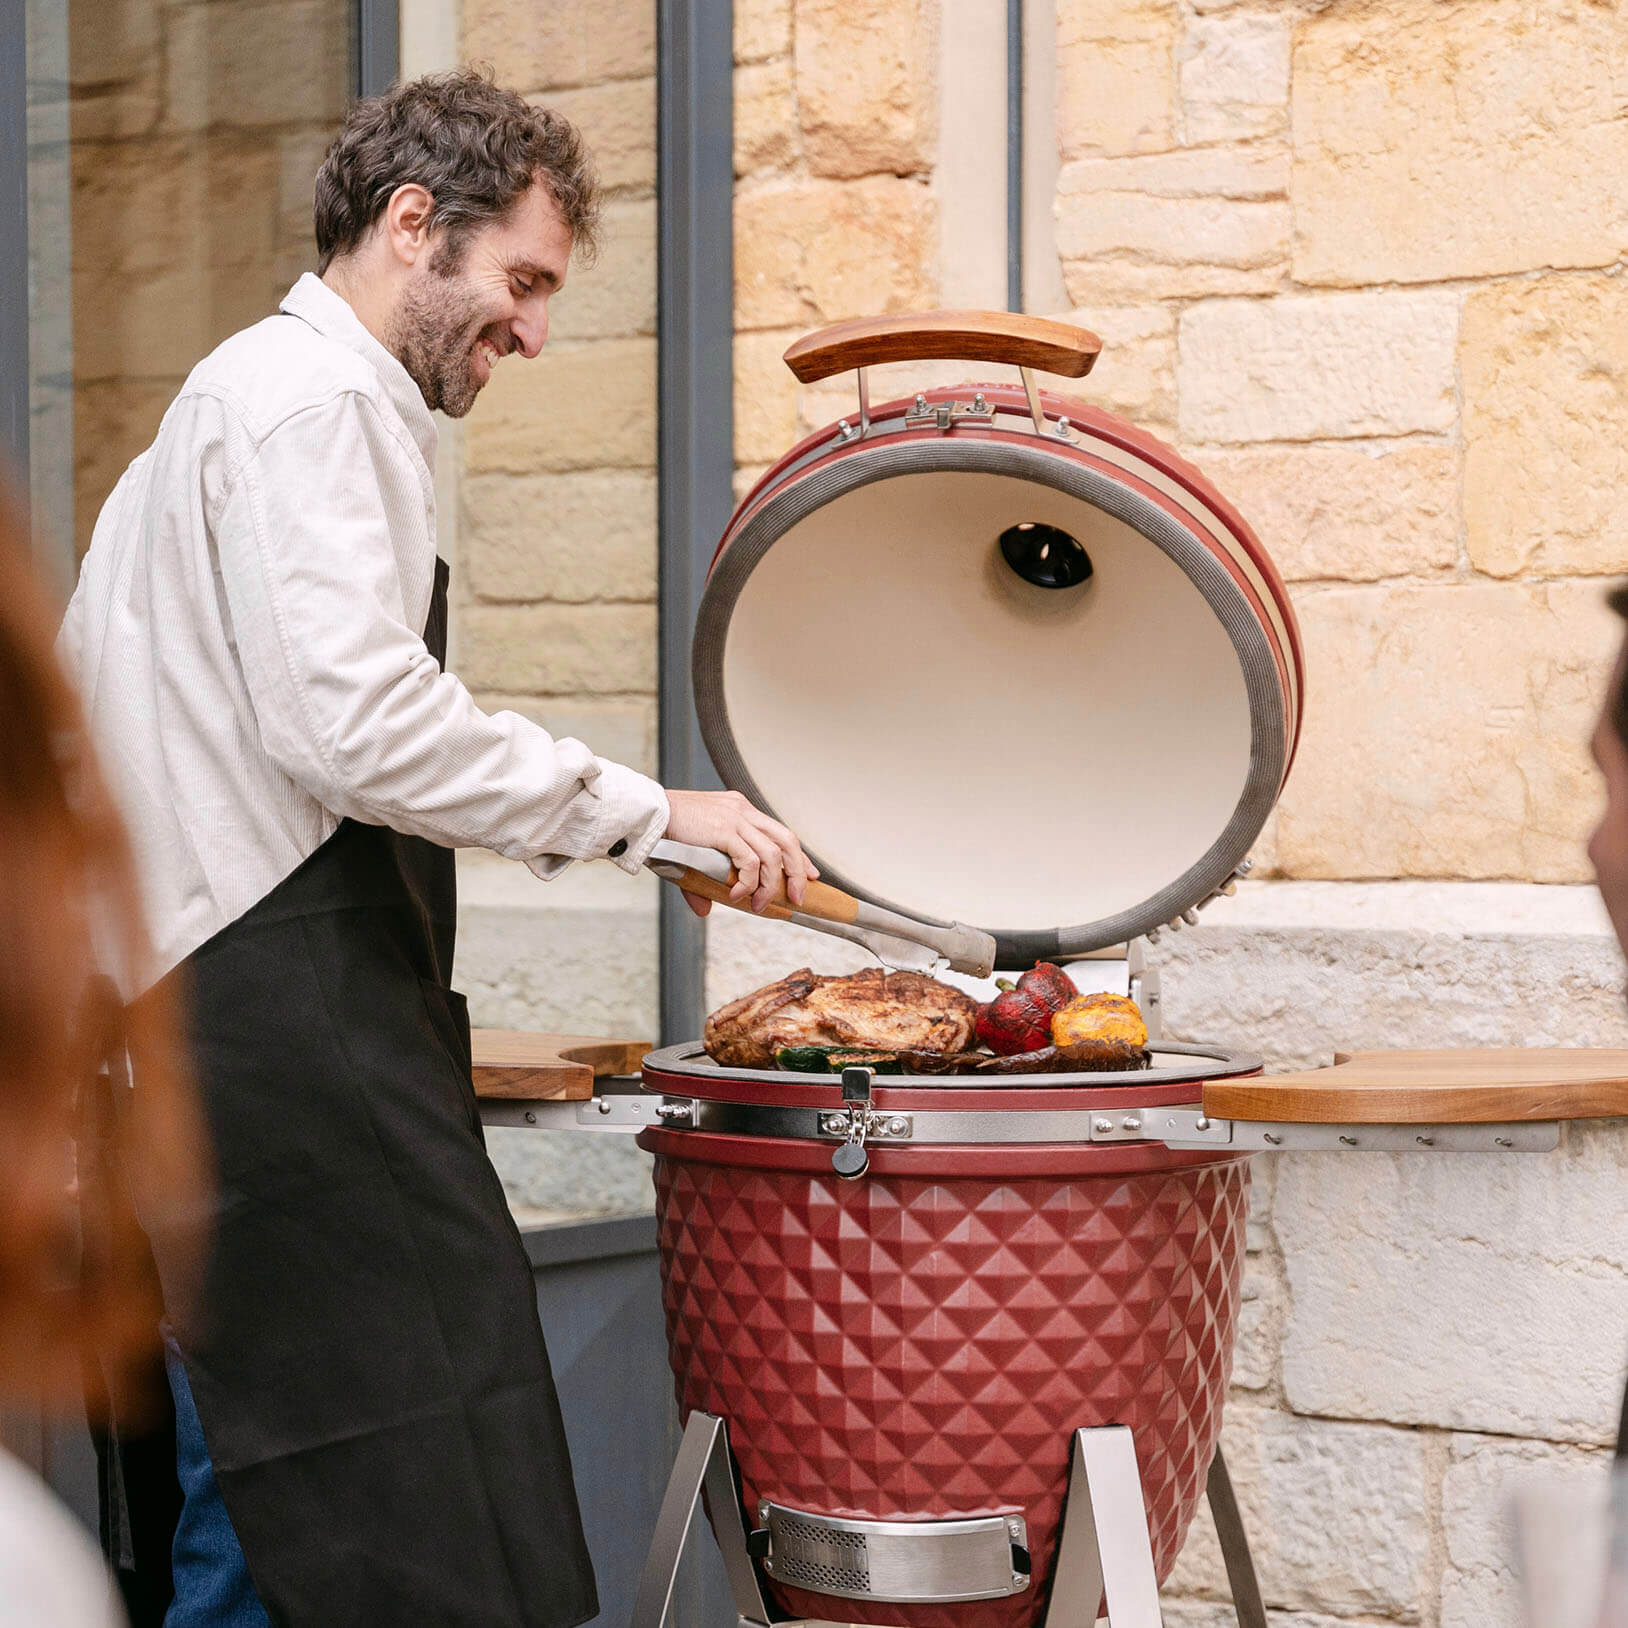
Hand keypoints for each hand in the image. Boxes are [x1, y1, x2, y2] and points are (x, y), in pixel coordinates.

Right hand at [664, 788, 817, 916]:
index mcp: (739, 809)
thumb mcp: (692, 856)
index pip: (779, 832)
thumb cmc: (664, 832)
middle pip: (786, 840)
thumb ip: (703, 883)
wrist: (646, 814)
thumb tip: (705, 910)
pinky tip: (738, 895)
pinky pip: (749, 861)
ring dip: (771, 884)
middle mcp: (742, 810)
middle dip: (798, 871)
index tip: (809, 875)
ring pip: (772, 854)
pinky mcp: (724, 830)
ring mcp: (735, 818)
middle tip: (797, 896)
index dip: (799, 856)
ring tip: (760, 904)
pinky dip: (749, 883)